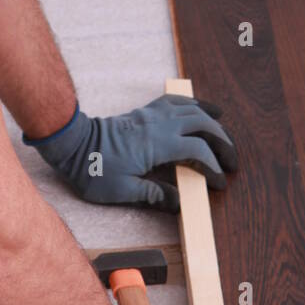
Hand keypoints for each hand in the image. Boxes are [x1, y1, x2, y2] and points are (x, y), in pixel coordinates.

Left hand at [22, 93, 237, 209]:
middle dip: (222, 142)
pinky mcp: (145, 112)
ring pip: (193, 110)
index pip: (198, 150)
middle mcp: (159, 125)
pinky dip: (194, 104)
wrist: (72, 144)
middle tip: (232, 161)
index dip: (213, 166)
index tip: (219, 183)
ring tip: (226, 136)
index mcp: (157, 145)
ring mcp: (152, 115)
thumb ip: (154, 195)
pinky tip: (204, 110)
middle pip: (202, 126)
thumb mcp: (123, 190)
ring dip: (213, 123)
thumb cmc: (94, 170)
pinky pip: (176, 102)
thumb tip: (179, 202)